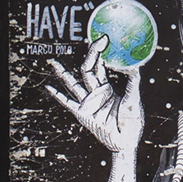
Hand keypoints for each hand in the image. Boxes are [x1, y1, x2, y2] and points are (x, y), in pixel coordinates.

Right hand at [46, 37, 143, 181]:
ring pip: (73, 84)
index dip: (99, 54)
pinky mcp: (82, 113)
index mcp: (107, 88)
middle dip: (89, 56)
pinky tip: (47, 87)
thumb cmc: (132, 122)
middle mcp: (96, 92)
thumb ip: (133, 83)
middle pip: (87, 70)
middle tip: (94, 40)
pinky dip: (57, 95)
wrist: (126, 142)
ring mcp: (88, 102)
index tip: (102, 39)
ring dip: (63, 74)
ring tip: (52, 62)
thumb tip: (135, 66)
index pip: (100, 67)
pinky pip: (67, 103)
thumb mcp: (133, 100)